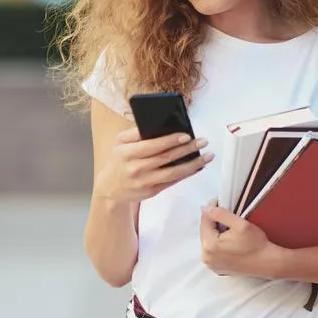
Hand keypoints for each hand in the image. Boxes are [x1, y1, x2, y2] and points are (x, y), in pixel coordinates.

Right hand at [94, 127, 212, 204]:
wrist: (110, 188)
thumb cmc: (118, 160)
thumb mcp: (120, 143)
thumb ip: (135, 133)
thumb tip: (158, 125)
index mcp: (127, 153)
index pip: (152, 146)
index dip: (170, 140)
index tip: (186, 135)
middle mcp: (136, 168)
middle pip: (166, 158)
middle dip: (187, 149)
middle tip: (203, 142)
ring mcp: (145, 182)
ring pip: (173, 173)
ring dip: (193, 164)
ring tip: (207, 156)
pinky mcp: (152, 192)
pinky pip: (173, 182)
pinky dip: (186, 174)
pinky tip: (197, 167)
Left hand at [199, 200, 282, 278]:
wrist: (267, 263)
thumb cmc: (256, 244)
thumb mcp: (239, 224)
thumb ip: (220, 214)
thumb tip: (205, 208)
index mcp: (209, 245)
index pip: (204, 220)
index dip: (212, 209)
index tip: (220, 202)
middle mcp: (206, 257)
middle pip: (205, 231)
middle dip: (213, 222)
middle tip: (227, 216)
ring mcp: (211, 264)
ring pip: (208, 241)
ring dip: (215, 232)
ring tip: (229, 229)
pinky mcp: (217, 268)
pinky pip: (212, 251)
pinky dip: (218, 244)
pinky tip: (230, 241)